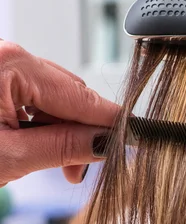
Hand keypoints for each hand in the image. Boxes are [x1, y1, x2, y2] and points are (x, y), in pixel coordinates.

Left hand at [0, 40, 119, 185]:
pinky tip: (33, 141)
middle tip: (77, 169)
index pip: (79, 96)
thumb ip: (62, 146)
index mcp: (9, 64)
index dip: (110, 120)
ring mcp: (1, 62)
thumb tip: (104, 141)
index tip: (134, 135)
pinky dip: (38, 119)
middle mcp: (6, 54)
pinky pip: (30, 93)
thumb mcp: (8, 156)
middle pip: (68, 93)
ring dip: (58, 128)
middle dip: (79, 131)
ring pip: (51, 95)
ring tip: (49, 160)